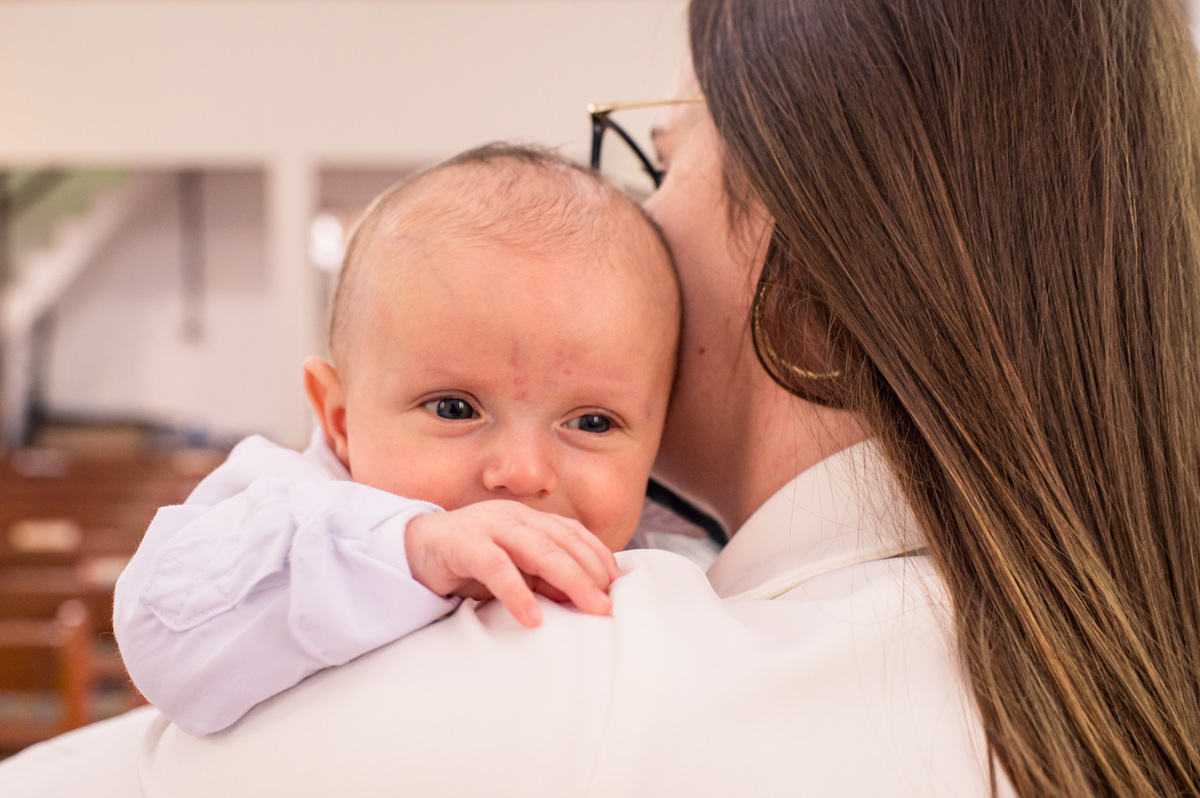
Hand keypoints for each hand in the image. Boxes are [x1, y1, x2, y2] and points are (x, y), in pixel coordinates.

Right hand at [404, 501, 622, 627]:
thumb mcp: (513, 569)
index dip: (597, 554)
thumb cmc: (467, 563)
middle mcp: (512, 517)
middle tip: (608, 605)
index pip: (571, 532)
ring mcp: (488, 527)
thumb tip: (583, 597)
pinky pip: (496, 568)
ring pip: (537, 550)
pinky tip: (533, 618)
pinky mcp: (462, 544)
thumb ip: (543, 577)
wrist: (410, 551)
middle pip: (561, 542)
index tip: (618, 582)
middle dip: (590, 573)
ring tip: (588, 607)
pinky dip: (517, 592)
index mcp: (527, 519)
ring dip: (567, 579)